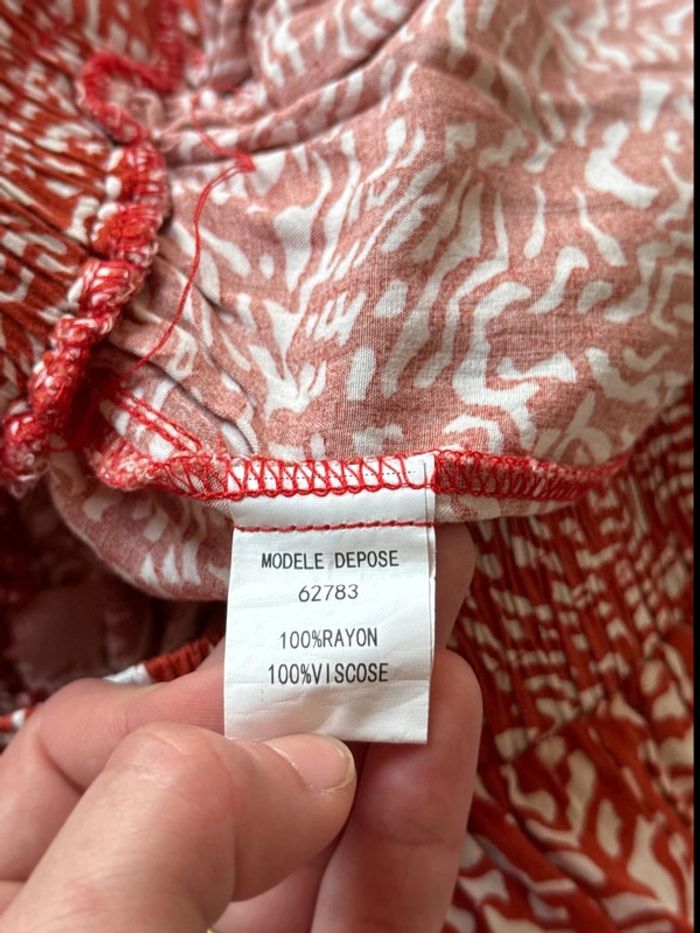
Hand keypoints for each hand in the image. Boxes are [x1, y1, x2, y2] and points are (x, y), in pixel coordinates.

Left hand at [0, 525, 480, 931]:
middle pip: (229, 767)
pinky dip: (422, 821)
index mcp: (28, 887)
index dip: (173, 689)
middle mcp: (136, 910)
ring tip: (437, 603)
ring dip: (390, 717)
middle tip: (383, 556)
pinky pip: (382, 909)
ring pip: (323, 832)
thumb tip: (307, 759)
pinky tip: (452, 718)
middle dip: (312, 662)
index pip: (85, 748)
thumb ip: (165, 814)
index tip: (254, 660)